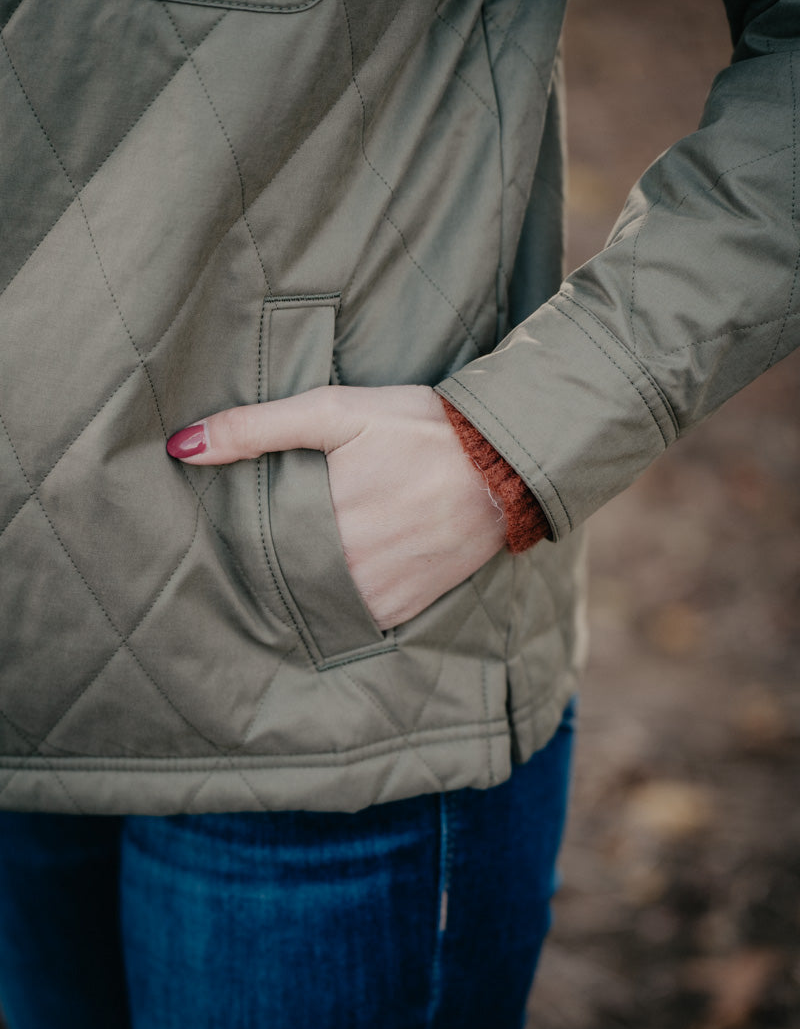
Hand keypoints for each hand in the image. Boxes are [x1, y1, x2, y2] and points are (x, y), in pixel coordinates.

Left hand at [166, 385, 506, 628]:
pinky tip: (334, 573)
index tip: (216, 536)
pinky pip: (354, 616)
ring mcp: (377, 596)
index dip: (233, 543)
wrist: (504, 462)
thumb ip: (255, 428)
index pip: (250, 551)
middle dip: (264, 567)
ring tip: (292, 559)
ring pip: (314, 603)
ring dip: (300, 587)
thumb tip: (180, 447)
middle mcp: (345, 572)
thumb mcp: (335, 412)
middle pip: (279, 582)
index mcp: (320, 526)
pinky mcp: (404, 608)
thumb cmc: (418, 429)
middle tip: (250, 547)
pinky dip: (339, 599)